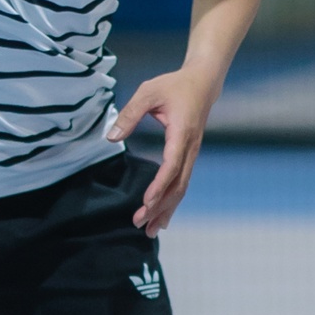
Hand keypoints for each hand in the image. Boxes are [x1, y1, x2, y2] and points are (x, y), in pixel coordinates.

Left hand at [108, 67, 214, 234]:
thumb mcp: (148, 92)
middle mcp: (190, 148)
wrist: (203, 83)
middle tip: (139, 224)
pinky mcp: (188, 156)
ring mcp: (191, 154)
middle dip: (159, 207)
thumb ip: (130, 113)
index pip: (172, 166)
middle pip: (177, 185)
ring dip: (166, 210)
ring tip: (149, 231)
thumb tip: (111, 137)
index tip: (146, 202)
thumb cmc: (174, 86)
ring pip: (181, 188)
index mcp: (182, 133)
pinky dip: (172, 202)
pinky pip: (181, 183)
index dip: (159, 186)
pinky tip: (163, 218)